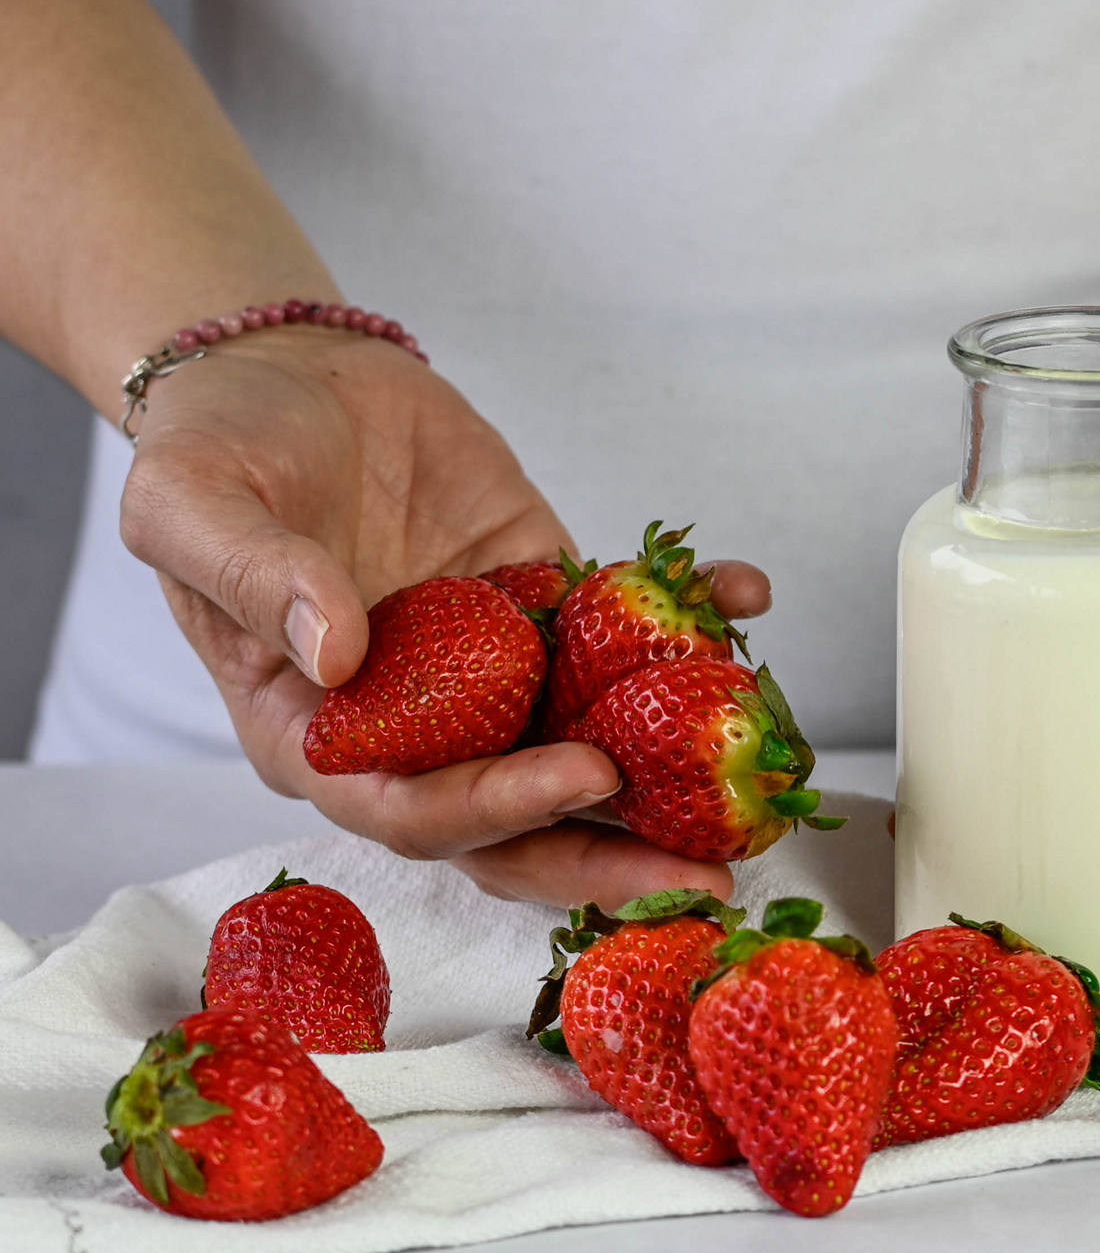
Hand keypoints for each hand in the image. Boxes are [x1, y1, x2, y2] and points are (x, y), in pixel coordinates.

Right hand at [120, 326, 770, 906]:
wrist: (288, 377)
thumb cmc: (217, 451)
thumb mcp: (191, 504)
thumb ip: (254, 579)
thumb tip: (338, 649)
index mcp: (322, 736)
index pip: (414, 811)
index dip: (499, 808)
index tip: (583, 776)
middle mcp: (420, 725)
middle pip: (519, 824)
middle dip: (610, 857)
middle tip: (703, 875)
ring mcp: (491, 671)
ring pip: (587, 744)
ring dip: (671, 768)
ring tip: (754, 774)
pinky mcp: (543, 605)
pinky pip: (621, 632)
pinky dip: (687, 622)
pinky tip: (742, 597)